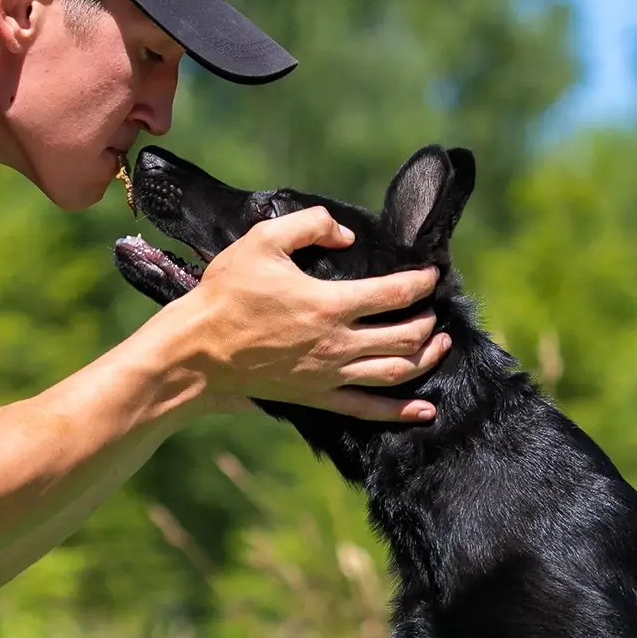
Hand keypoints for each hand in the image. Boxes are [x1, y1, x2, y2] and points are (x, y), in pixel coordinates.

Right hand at [165, 207, 447, 421]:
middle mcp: (338, 343)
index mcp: (330, 303)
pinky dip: (401, 411)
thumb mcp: (262, 240)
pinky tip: (426, 410)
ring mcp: (330, 374)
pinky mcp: (318, 397)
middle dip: (428, 321)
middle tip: (432, 309)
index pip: (395, 293)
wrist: (196, 352)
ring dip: (427, 358)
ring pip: (396, 371)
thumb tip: (345, 233)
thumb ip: (310, 225)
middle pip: (406, 335)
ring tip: (440, 344)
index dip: (421, 282)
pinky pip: (368, 409)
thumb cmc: (226, 295)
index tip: (431, 275)